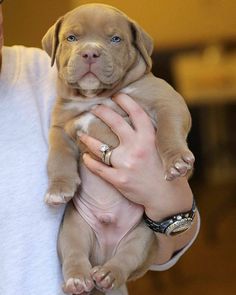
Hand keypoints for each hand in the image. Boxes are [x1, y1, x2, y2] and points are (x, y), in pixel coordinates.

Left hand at [79, 93, 192, 220]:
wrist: (165, 195)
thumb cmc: (162, 168)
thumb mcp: (161, 148)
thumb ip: (148, 134)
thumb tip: (133, 118)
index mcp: (150, 139)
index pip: (136, 113)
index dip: (125, 101)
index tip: (116, 95)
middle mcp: (138, 149)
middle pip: (115, 123)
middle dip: (102, 112)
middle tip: (94, 108)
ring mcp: (127, 165)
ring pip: (100, 147)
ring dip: (88, 139)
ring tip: (81, 134)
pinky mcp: (119, 180)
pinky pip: (98, 168)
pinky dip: (89, 161)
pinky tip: (85, 156)